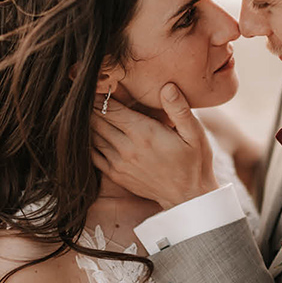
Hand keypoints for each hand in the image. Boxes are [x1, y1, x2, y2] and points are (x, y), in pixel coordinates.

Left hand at [90, 83, 217, 209]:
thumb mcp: (194, 133)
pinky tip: (89, 133)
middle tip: (88, 95)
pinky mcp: (115, 175)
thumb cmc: (194, 162)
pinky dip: (88, 143)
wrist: (188, 196)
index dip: (101, 96)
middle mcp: (127, 148)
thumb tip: (167, 86)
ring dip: (88, 124)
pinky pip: (93, 155)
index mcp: (144, 134)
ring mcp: (118, 163)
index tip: (98, 85)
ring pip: (92, 137)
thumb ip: (179, 109)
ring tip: (86, 111)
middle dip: (92, 107)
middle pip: (97, 121)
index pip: (111, 109)